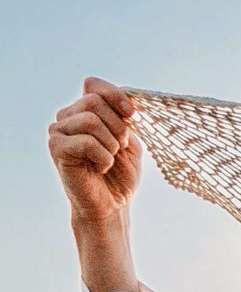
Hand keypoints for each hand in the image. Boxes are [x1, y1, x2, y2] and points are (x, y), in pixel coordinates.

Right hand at [50, 78, 140, 222]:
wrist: (112, 206)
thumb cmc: (120, 176)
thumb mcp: (130, 143)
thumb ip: (126, 120)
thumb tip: (131, 102)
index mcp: (84, 111)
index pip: (93, 85)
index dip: (115, 95)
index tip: (133, 114)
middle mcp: (67, 117)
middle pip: (94, 101)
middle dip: (118, 127)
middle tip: (120, 149)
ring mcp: (59, 131)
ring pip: (91, 120)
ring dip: (111, 144)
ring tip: (109, 160)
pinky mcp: (57, 147)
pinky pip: (87, 141)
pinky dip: (103, 157)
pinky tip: (101, 168)